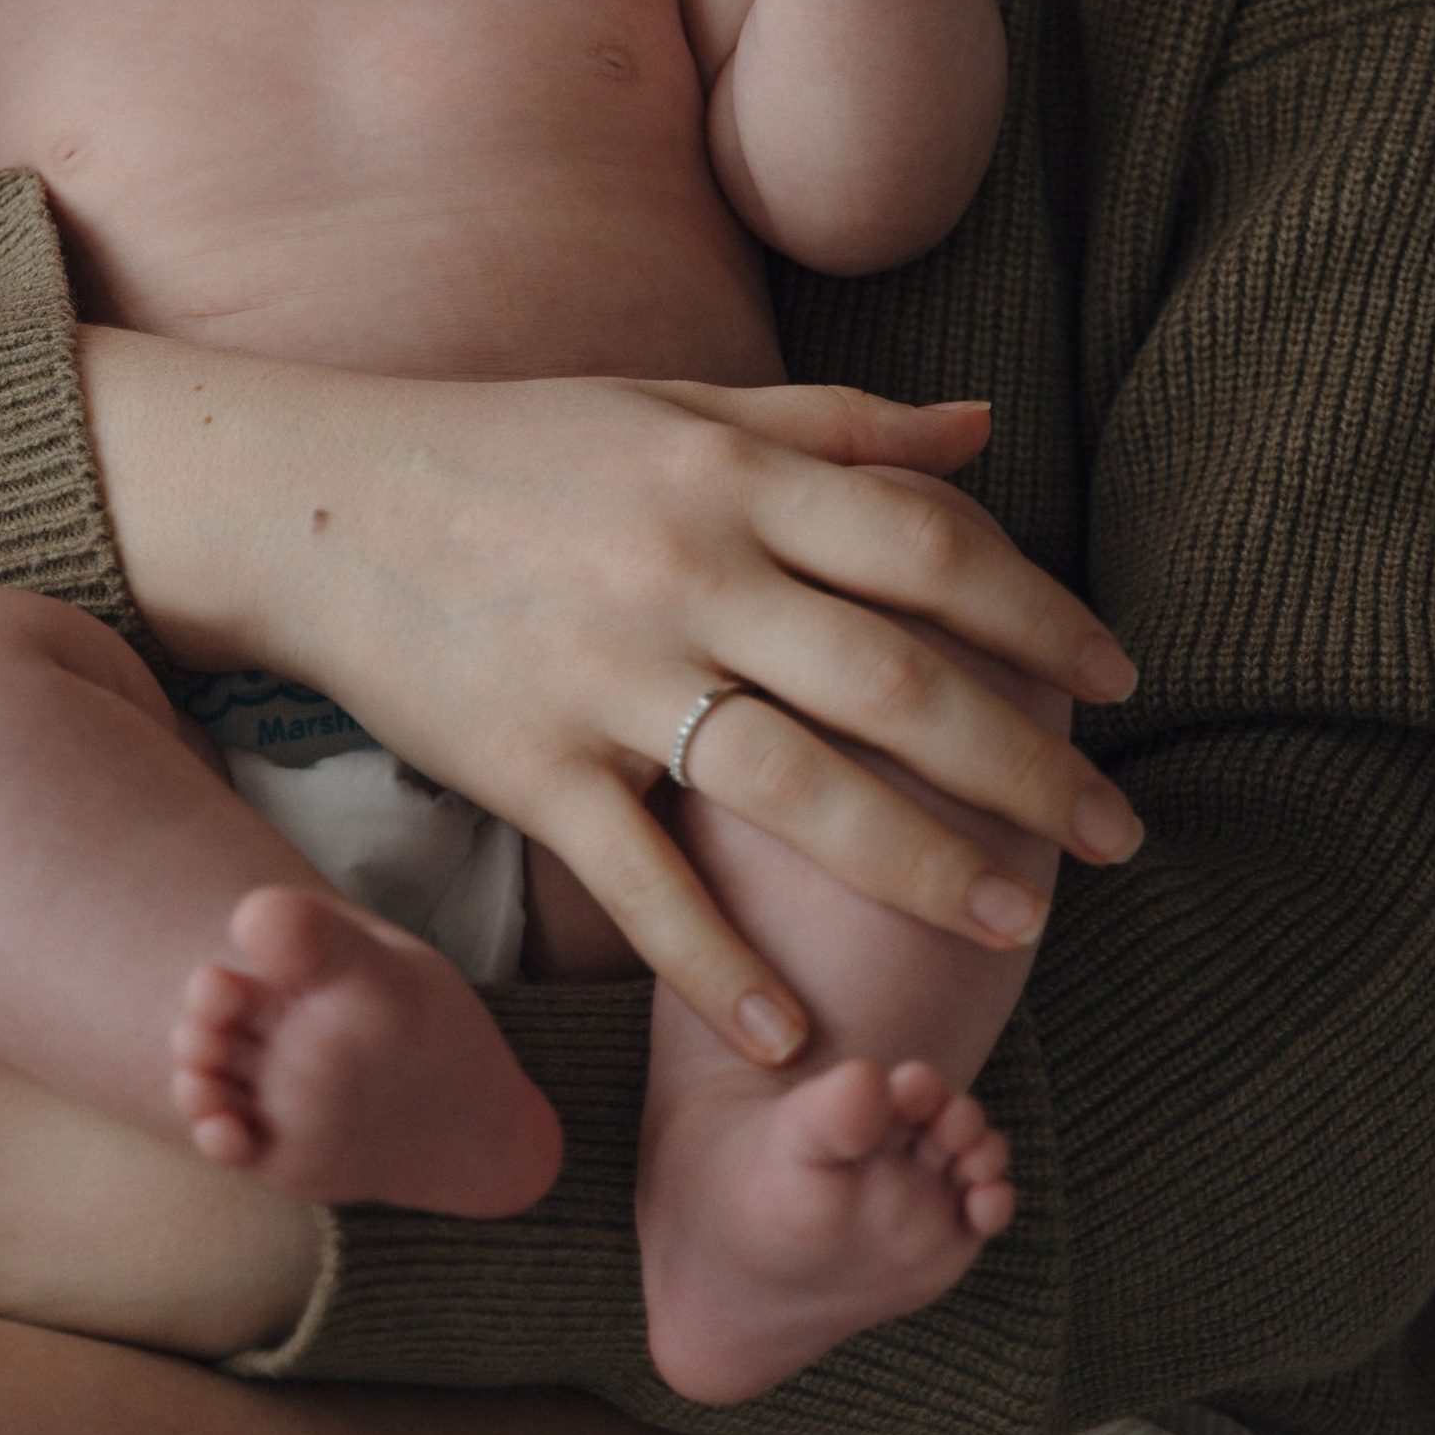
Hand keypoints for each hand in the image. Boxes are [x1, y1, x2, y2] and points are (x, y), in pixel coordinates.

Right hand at [80, 331, 1142, 1069]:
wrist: (315, 496)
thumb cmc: (513, 445)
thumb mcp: (675, 405)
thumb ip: (834, 426)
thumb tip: (982, 431)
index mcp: (730, 471)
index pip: (925, 548)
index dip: (1037, 614)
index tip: (1118, 677)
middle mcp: (684, 568)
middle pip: (892, 678)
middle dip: (1021, 765)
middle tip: (1110, 836)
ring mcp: (604, 671)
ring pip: (793, 785)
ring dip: (916, 863)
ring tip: (1011, 923)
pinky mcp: (526, 762)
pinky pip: (638, 879)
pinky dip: (715, 964)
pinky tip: (789, 1029)